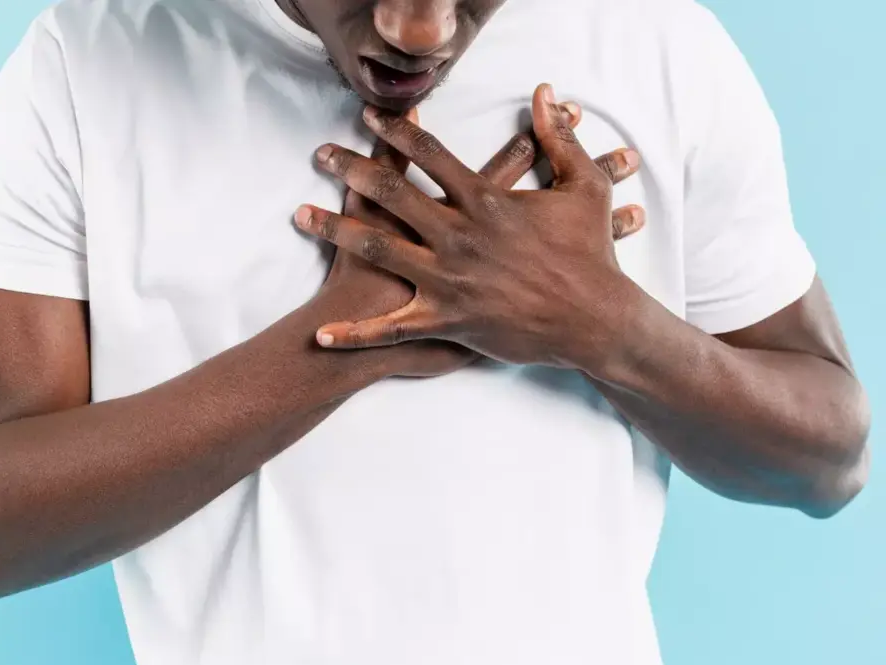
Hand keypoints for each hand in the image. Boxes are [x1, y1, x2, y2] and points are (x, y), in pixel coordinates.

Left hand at [296, 83, 645, 369]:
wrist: (595, 319)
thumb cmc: (591, 254)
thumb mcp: (586, 189)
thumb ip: (561, 140)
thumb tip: (548, 96)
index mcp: (486, 202)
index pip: (430, 156)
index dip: (397, 132)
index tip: (369, 115)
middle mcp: (458, 237)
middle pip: (392, 194)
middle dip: (351, 169)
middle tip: (320, 154)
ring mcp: (448, 281)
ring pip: (379, 249)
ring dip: (336, 230)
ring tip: (300, 215)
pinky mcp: (446, 321)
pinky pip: (390, 331)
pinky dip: (355, 335)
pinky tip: (321, 336)